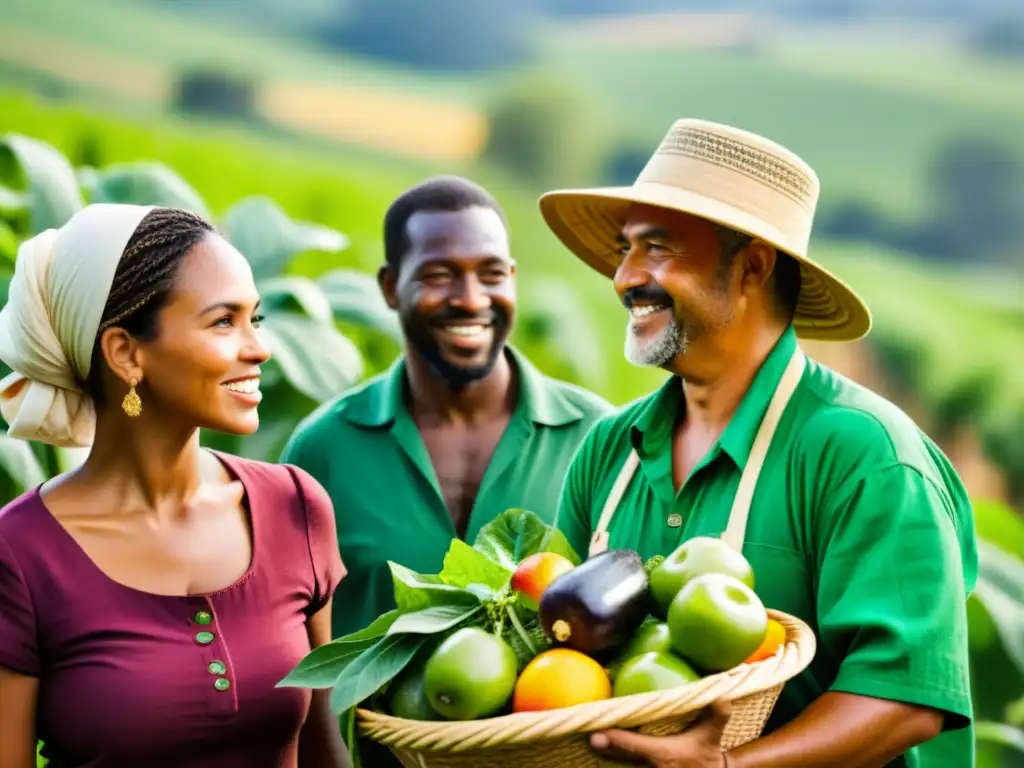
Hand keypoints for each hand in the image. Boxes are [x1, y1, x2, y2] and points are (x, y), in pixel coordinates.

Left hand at [589, 698, 732, 767]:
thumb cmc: (706, 754)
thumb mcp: (712, 737)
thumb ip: (716, 716)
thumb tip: (722, 698)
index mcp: (663, 755)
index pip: (635, 747)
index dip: (615, 741)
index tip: (595, 735)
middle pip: (620, 757)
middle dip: (603, 748)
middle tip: (585, 735)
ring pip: (619, 765)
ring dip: (605, 756)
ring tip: (585, 740)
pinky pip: (625, 767)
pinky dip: (613, 757)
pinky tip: (600, 750)